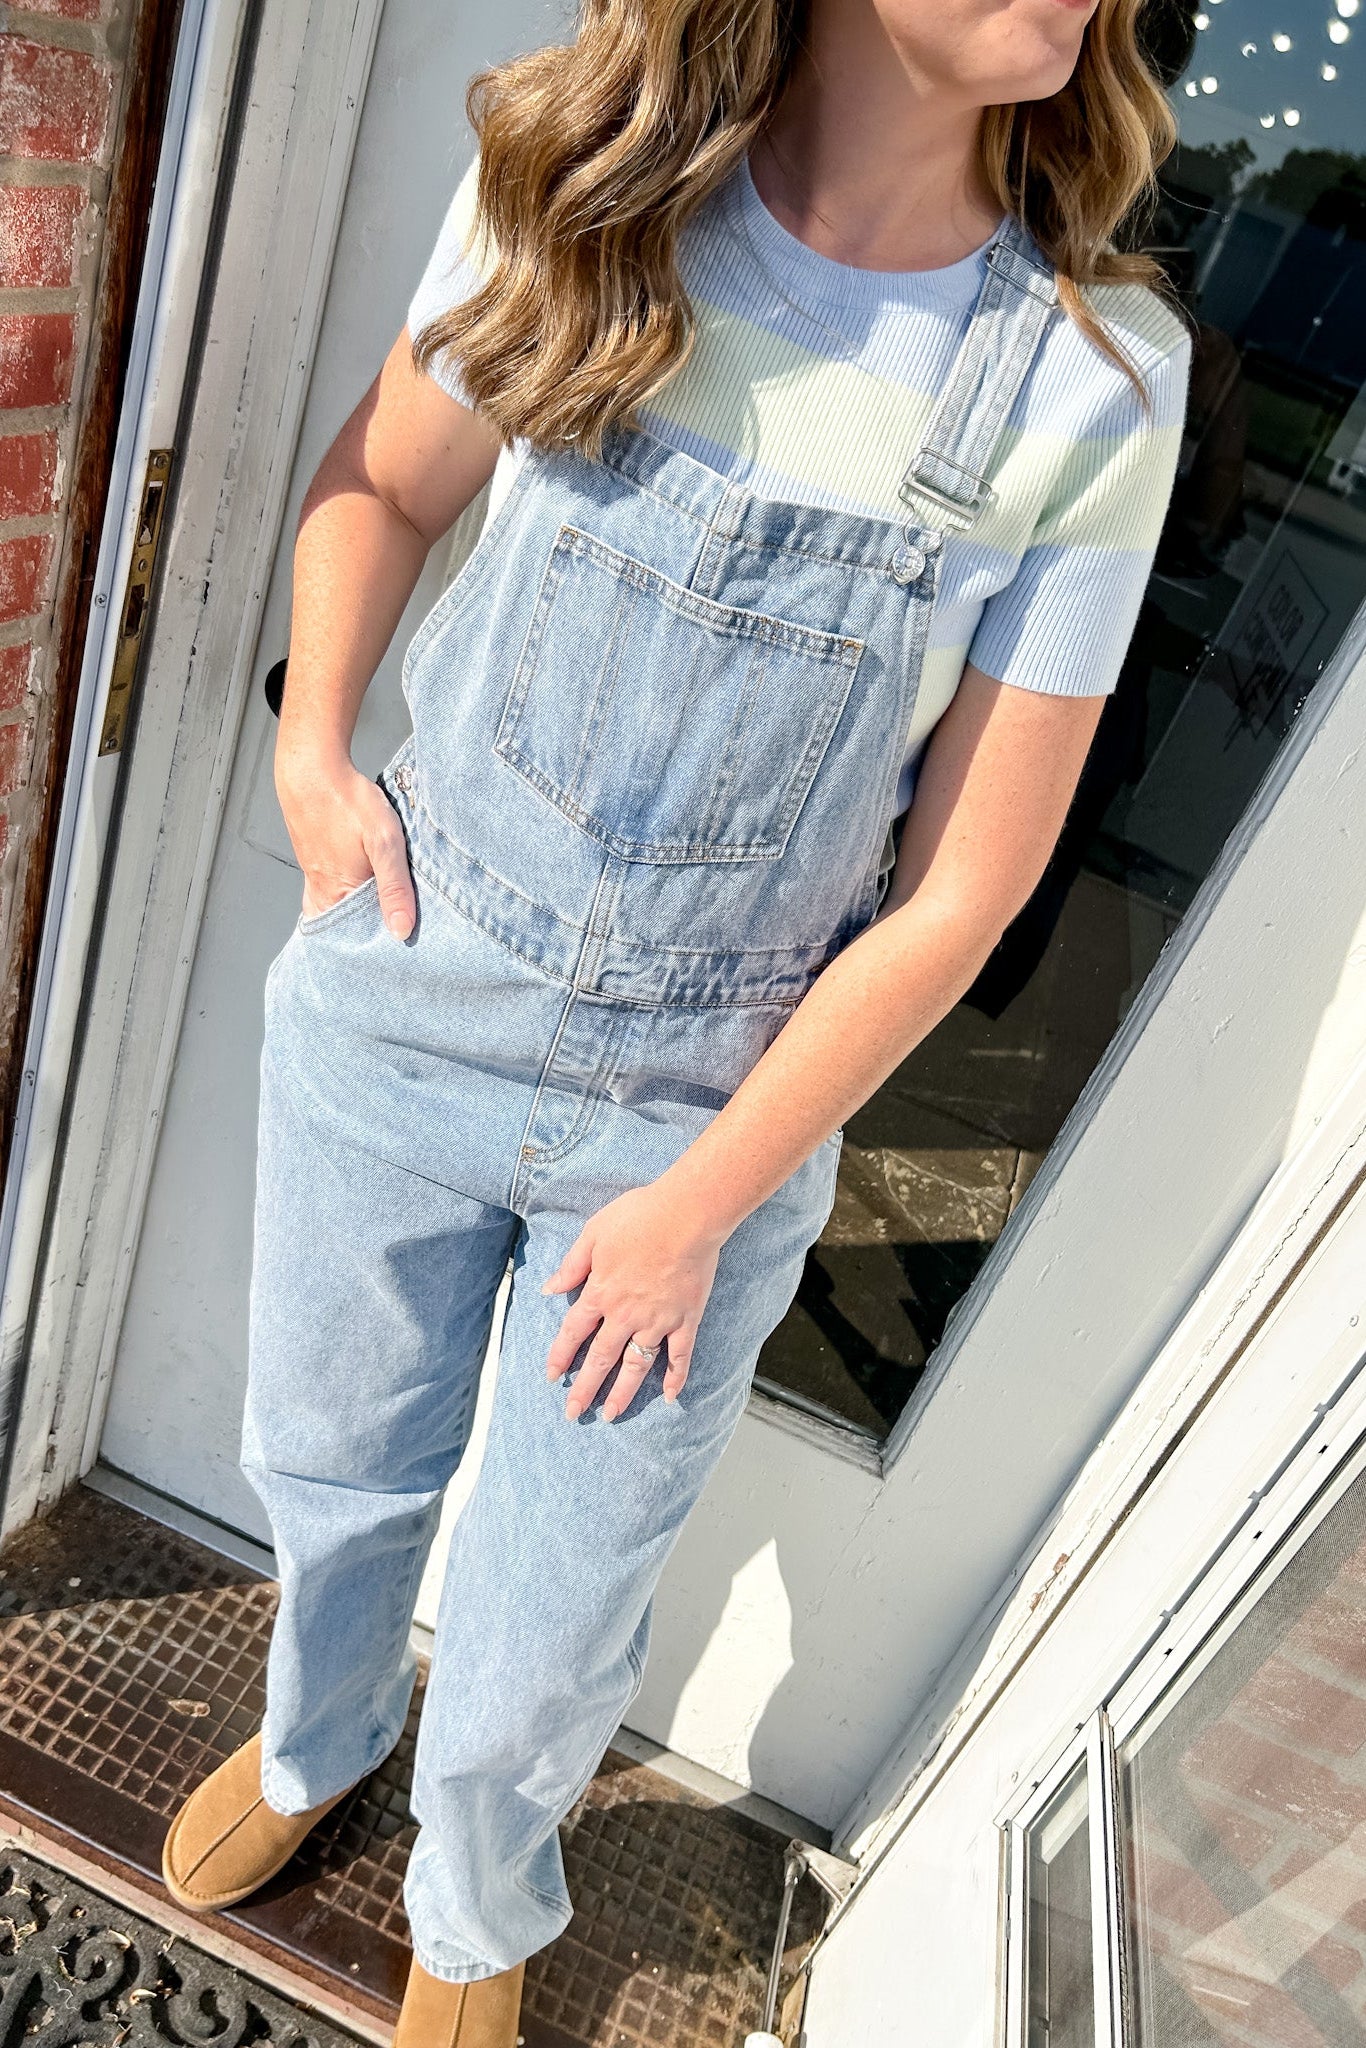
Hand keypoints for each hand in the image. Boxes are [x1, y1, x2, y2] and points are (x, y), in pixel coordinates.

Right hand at [277, 749, 415, 938]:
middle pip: (343, 928)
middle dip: (363, 937)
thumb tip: (401, 932)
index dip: (377, 945)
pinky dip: (341, 899)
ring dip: (352, 918)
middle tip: (387, 943)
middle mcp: (323, 891)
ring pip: (334, 910)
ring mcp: (315, 876)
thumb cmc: (347, 802)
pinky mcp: (314, 861)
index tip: (396, 952)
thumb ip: (395, 887)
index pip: (358, 938)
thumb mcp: (384, 843)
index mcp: (339, 893)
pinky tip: (356, 893)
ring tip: (374, 922)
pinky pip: (326, 891)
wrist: (312, 769)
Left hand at [541, 1183, 723, 1419]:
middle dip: (584, 1389)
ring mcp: (657, 1321)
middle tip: (574, 1413)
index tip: (552, 1377)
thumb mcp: (593, 1234)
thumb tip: (549, 1288)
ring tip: (611, 1414)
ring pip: (636, 1365)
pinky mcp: (686, 1319)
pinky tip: (670, 1396)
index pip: (573, 1332)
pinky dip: (676, 1377)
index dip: (560, 1356)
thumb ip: (571, 1265)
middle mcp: (625, 1314)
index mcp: (600, 1292)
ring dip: (622, 1393)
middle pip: (600, 1358)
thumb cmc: (640, 1216)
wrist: (686, 1215)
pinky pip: (680, 1355)